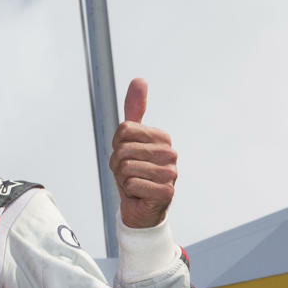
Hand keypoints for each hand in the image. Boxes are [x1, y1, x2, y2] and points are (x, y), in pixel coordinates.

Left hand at [109, 78, 177, 227]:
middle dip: (117, 164)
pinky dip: (129, 191)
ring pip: (125, 167)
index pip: (124, 130)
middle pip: (123, 149)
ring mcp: (170, 173)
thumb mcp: (130, 140)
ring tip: (134, 183)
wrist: (141, 208)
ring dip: (122, 179)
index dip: (117, 146)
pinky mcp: (166, 192)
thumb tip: (139, 80)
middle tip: (128, 173)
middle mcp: (170, 153)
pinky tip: (139, 194)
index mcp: (162, 137)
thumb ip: (135, 110)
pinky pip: (131, 184)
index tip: (127, 156)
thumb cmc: (135, 173)